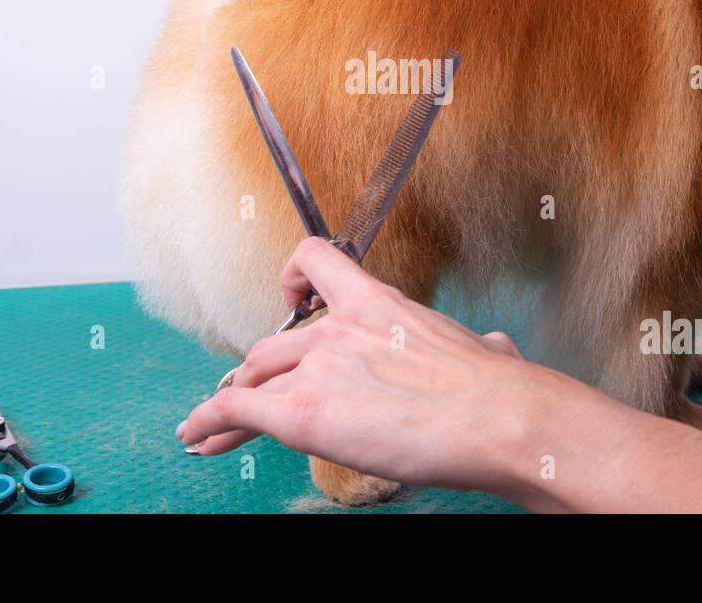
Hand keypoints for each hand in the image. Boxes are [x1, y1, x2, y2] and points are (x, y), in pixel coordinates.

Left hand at [178, 238, 701, 512]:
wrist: (503, 418)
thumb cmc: (504, 394)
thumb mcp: (484, 353)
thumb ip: (474, 349)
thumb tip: (495, 354)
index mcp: (381, 304)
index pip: (318, 263)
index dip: (293, 281)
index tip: (288, 298)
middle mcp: (339, 327)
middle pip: (275, 341)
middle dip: (256, 371)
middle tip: (240, 393)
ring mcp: (318, 366)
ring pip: (251, 376)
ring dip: (228, 402)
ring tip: (204, 430)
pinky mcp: (301, 410)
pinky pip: (238, 409)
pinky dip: (211, 422)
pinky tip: (198, 437)